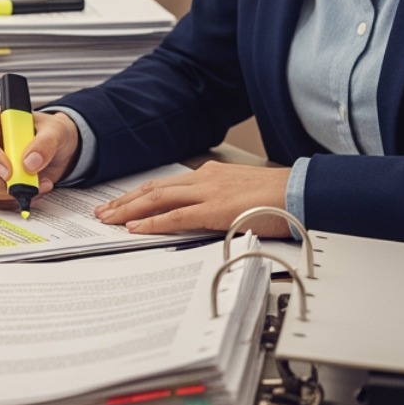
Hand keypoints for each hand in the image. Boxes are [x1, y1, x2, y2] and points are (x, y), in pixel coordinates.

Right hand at [0, 105, 80, 208]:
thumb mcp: (55, 129)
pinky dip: (12, 200)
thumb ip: (45, 143)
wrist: (59, 150)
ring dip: (7, 193)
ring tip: (36, 185)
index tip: (9, 171)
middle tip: (21, 185)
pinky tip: (32, 190)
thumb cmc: (50, 132)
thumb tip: (29, 163)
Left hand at [94, 161, 294, 234]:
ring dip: (130, 211)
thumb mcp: (240, 195)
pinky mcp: (216, 210)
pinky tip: (137, 229)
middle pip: (154, 189)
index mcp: (209, 175)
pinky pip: (177, 216)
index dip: (139, 195)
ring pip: (158, 199)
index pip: (164, 185)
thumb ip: (218, 203)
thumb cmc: (278, 197)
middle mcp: (204, 179)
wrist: (300, 192)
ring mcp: (208, 193)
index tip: (120, 204)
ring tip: (110, 220)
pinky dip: (153, 223)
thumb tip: (202, 216)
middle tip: (103, 213)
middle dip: (125, 202)